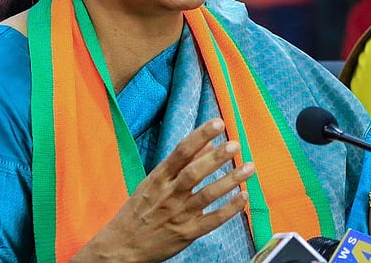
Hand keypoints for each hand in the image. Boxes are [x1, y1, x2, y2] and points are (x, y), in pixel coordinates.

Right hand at [73, 119, 254, 262]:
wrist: (122, 247)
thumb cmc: (139, 211)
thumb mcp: (153, 182)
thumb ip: (181, 163)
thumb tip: (207, 143)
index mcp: (158, 178)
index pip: (181, 152)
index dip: (200, 136)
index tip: (218, 123)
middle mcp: (168, 195)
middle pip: (194, 173)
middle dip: (216, 158)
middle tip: (235, 145)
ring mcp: (178, 215)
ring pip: (207, 195)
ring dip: (230, 181)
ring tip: (249, 167)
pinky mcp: (187, 233)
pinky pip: (212, 220)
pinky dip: (229, 209)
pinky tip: (244, 197)